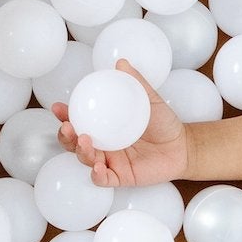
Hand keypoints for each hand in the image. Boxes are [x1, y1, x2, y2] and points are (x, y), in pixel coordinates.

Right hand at [51, 60, 191, 187]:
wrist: (183, 146)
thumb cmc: (164, 123)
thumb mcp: (151, 100)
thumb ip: (137, 83)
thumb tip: (121, 62)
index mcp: (104, 126)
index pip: (78, 120)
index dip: (64, 115)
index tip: (58, 107)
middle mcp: (103, 145)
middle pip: (74, 143)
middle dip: (65, 136)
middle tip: (67, 127)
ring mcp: (110, 161)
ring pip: (86, 160)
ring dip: (80, 151)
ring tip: (84, 140)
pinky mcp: (121, 177)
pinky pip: (103, 179)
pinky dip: (97, 175)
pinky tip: (97, 167)